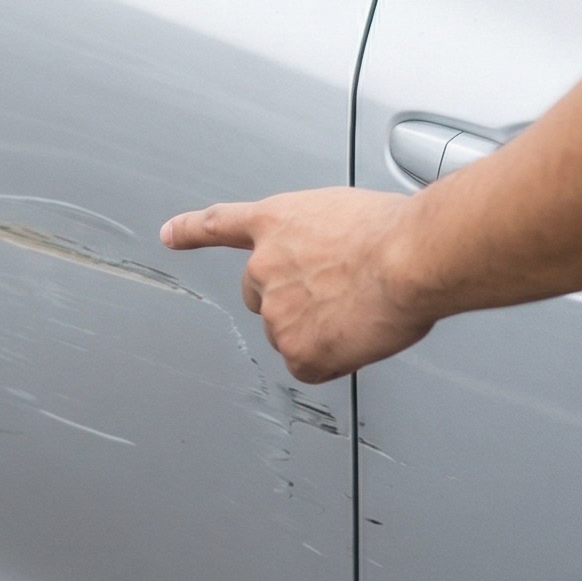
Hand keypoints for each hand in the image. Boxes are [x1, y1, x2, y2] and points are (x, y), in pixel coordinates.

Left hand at [160, 186, 431, 383]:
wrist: (411, 257)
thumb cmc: (395, 230)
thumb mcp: (345, 213)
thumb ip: (320, 238)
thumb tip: (335, 262)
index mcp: (276, 221)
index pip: (218, 225)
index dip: (190, 231)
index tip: (169, 234)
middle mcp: (263, 265)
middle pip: (260, 296)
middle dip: (289, 300)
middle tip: (333, 297)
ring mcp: (275, 309)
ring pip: (289, 334)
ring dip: (318, 330)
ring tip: (359, 312)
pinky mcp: (296, 348)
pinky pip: (308, 367)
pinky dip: (332, 361)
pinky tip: (356, 341)